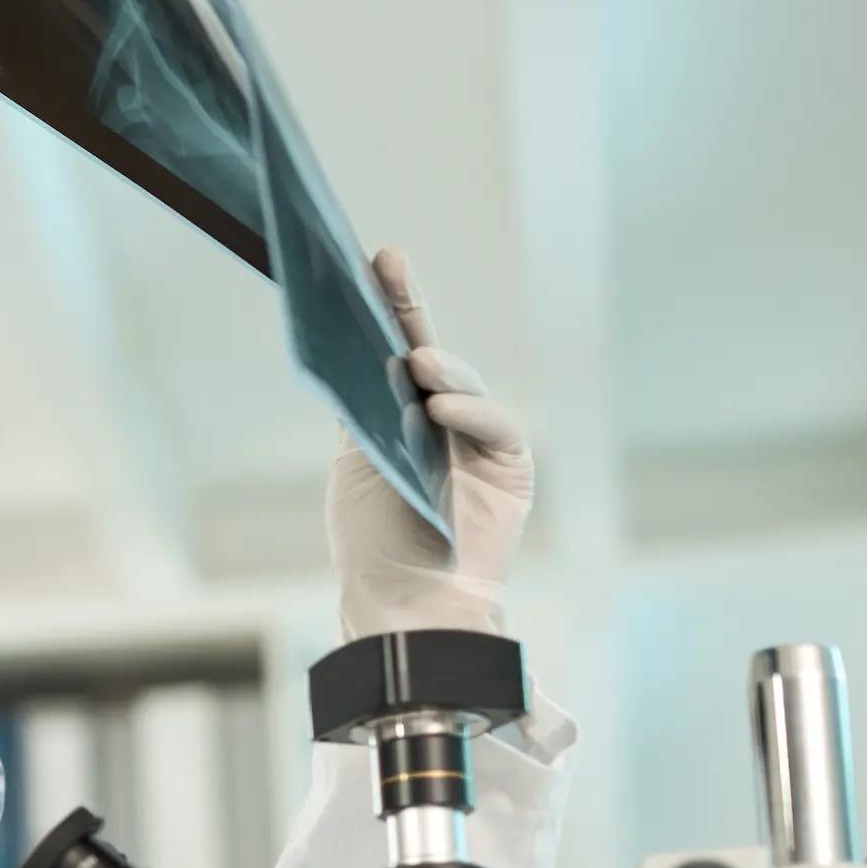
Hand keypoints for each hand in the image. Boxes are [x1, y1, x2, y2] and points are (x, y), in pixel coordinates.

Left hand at [327, 248, 535, 641]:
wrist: (406, 604)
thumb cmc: (374, 544)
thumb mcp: (356, 466)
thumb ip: (363, 411)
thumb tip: (357, 347)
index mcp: (395, 418)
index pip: (390, 353)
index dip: (387, 308)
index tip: (372, 263)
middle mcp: (437, 422)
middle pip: (428, 353)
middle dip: (409, 306)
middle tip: (391, 266)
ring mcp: (475, 441)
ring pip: (462, 386)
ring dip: (440, 369)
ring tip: (414, 360)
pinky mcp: (509, 466)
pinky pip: (493, 426)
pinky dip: (469, 412)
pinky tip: (440, 407)